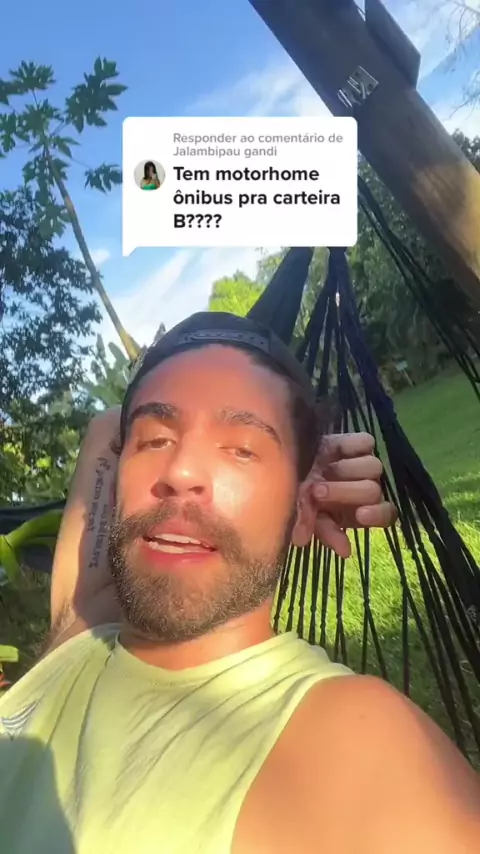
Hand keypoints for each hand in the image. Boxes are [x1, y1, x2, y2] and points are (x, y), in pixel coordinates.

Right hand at [307, 432, 396, 557]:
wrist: (282, 464)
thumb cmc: (297, 498)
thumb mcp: (308, 517)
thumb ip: (326, 532)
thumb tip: (345, 552)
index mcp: (360, 511)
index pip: (385, 514)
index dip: (376, 514)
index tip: (360, 515)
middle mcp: (366, 488)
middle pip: (373, 490)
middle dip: (345, 492)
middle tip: (317, 492)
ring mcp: (363, 464)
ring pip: (373, 466)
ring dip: (345, 470)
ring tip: (321, 471)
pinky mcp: (357, 442)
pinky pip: (366, 442)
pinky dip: (350, 447)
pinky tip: (332, 451)